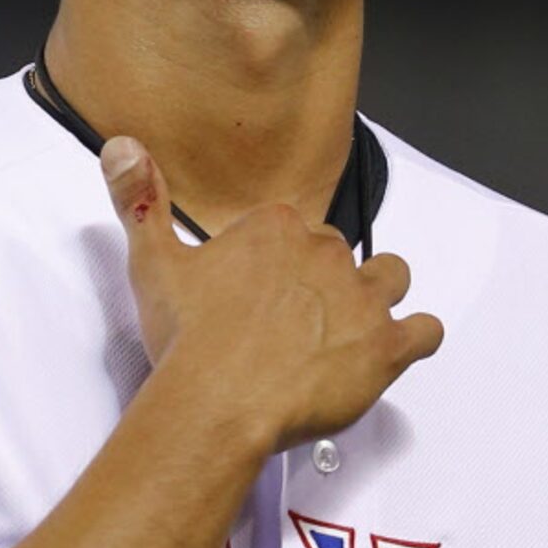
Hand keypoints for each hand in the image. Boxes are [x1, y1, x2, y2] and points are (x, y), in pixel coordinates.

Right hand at [101, 135, 443, 454]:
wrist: (218, 402)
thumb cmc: (190, 341)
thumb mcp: (152, 263)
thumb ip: (139, 200)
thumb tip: (122, 145)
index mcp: (277, 229)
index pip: (295, 229)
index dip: (280, 261)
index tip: (261, 291)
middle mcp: (326, 254)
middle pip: (340, 255)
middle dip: (324, 282)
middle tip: (294, 322)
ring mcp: (362, 300)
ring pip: (391, 278)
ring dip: (378, 297)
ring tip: (349, 328)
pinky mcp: (387, 346)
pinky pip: (425, 330)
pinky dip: (415, 339)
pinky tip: (391, 351)